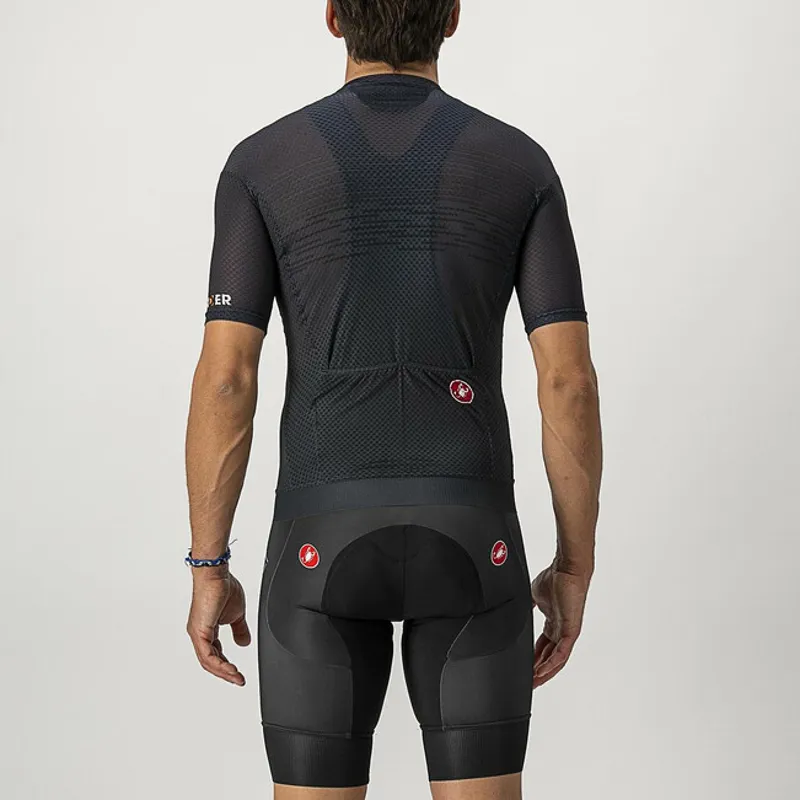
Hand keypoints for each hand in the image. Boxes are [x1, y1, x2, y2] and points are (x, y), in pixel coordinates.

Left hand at [186, 570, 250, 685]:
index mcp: (207, 630)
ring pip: (208, 662)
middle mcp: (200, 634)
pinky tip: (230, 669)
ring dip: (224, 672)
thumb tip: (244, 642)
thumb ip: (239, 629)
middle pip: (210, 662)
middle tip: (239, 680)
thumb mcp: (237, 614)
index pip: (215, 654)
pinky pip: (207, 655)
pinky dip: (219, 664)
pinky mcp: (199, 631)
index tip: (238, 674)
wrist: (216, 575)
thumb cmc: (222, 587)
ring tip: (237, 677)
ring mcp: (198, 633)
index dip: (227, 665)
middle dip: (226, 673)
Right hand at [530, 564, 590, 687]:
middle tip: (528, 682)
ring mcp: (567, 632)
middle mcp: (561, 630)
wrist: (566, 569)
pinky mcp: (571, 630)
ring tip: (534, 682)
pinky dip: (551, 664)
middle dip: (538, 671)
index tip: (525, 668)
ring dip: (545, 672)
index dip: (534, 659)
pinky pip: (562, 653)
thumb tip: (513, 607)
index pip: (543, 647)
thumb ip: (526, 605)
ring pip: (557, 660)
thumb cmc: (555, 578)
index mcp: (552, 623)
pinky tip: (542, 671)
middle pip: (549, 657)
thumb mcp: (533, 595)